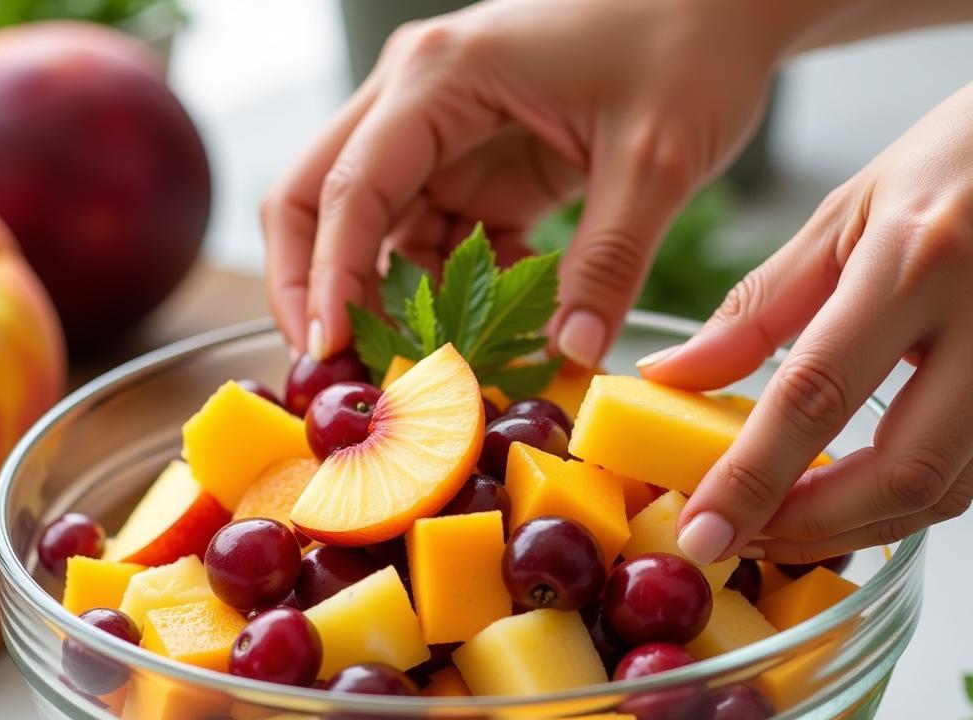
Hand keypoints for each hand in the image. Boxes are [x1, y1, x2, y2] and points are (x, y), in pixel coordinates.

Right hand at [263, 0, 791, 362]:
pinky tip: (497, 324)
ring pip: (372, 233)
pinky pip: (434, 244)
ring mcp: (442, 136)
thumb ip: (607, 263)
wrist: (719, 7)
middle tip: (336, 367)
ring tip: (430, 367)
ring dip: (390, 303)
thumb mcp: (656, 159)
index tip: (330, 350)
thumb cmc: (688, 44)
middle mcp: (419, 100)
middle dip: (315, 287)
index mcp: (442, 77)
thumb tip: (570, 357)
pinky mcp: (475, 167)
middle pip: (318, 199)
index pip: (348, 187)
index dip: (326, 277)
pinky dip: (451, 293)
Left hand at [641, 84, 972, 563]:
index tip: (702, 534)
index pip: (814, 395)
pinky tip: (845, 497)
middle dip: (807, 526)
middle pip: (899, 471)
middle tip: (738, 540)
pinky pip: (971, 476)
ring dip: (852, 525)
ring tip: (777, 524)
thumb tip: (671, 375)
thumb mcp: (844, 217)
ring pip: (944, 490)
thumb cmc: (955, 166)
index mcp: (916, 261)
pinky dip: (898, 502)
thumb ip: (757, 309)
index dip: (750, 479)